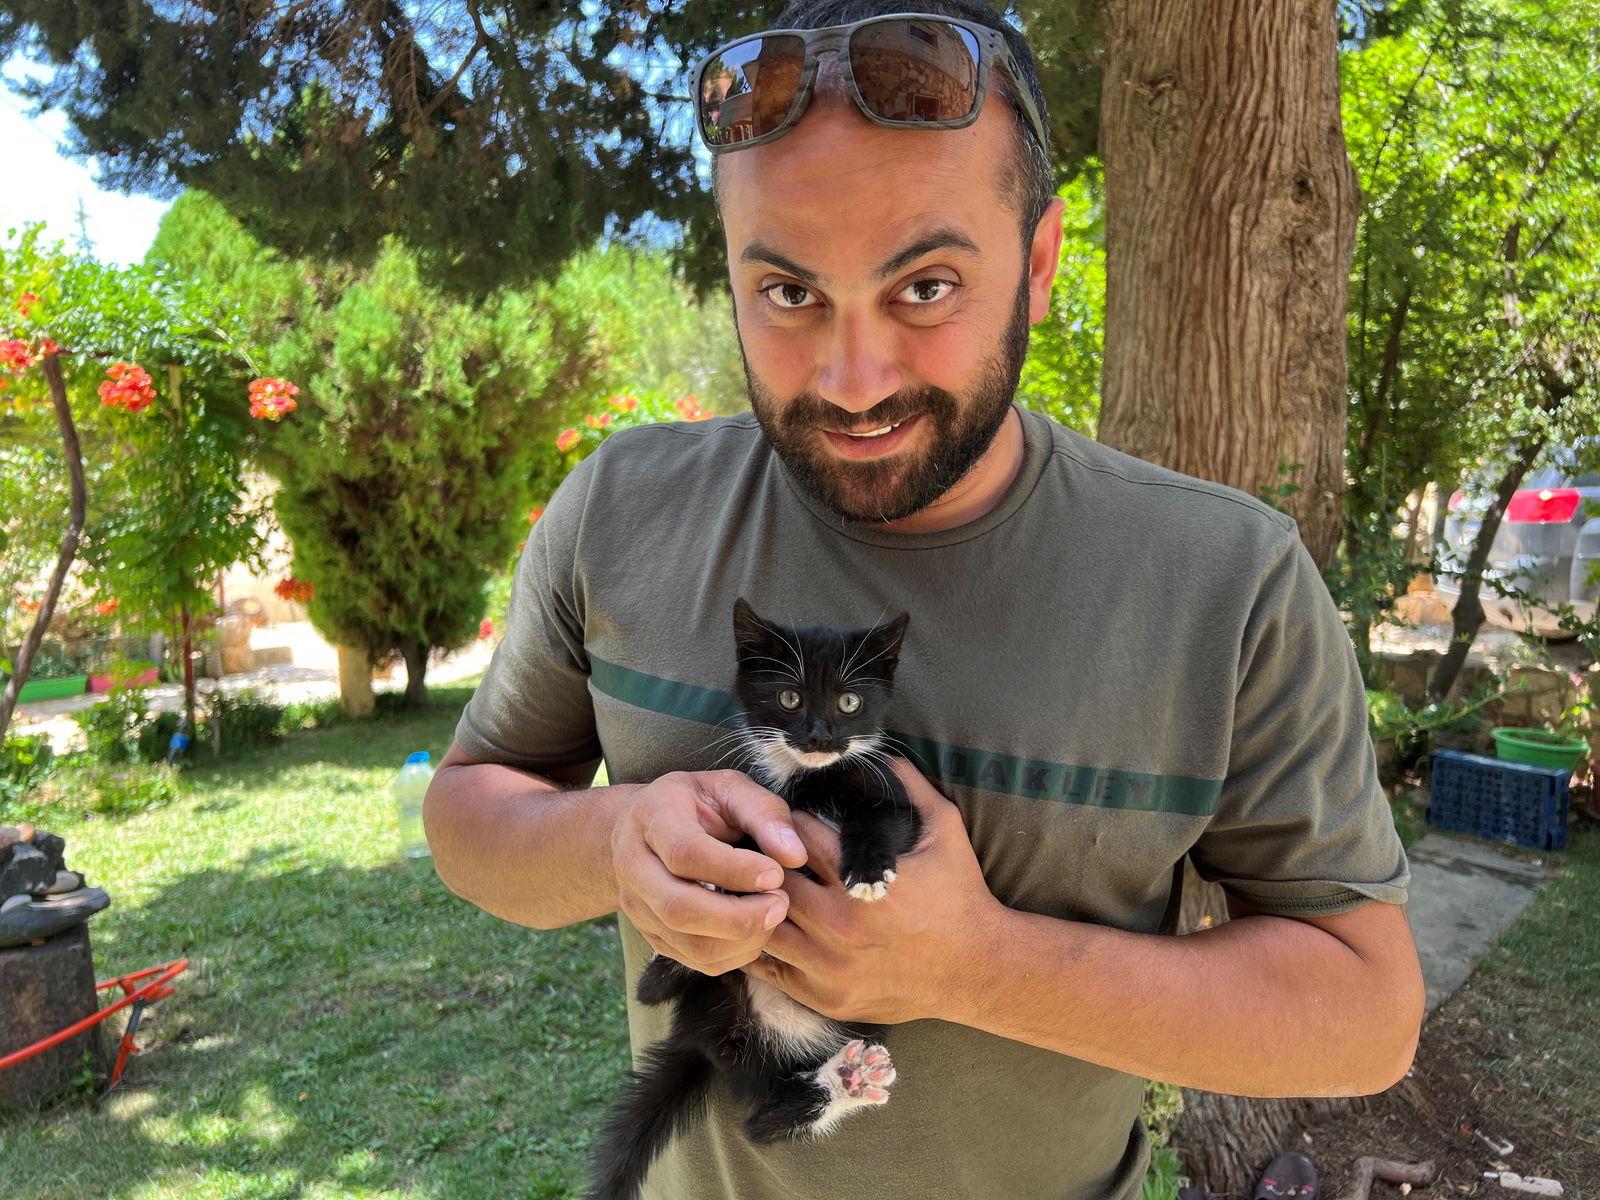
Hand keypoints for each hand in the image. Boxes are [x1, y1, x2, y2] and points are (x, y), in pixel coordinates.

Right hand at [612, 770, 808, 975]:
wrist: (646, 825)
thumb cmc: (697, 803)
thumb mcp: (730, 789)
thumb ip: (764, 813)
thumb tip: (795, 856)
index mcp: (651, 817)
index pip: (685, 853)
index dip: (734, 870)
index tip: (776, 873)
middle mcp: (633, 865)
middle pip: (679, 908)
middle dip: (739, 916)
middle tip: (781, 904)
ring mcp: (637, 905)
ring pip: (687, 942)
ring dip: (741, 939)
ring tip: (772, 915)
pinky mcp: (650, 934)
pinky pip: (694, 960)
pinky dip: (734, 955)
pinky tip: (755, 932)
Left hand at [743, 759, 1004, 1024]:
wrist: (978, 968)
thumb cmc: (961, 896)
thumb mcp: (945, 830)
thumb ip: (912, 787)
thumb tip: (884, 754)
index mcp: (860, 881)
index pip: (797, 838)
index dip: (792, 824)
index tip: (794, 824)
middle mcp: (840, 924)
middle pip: (774, 880)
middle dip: (769, 862)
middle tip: (768, 854)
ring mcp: (830, 966)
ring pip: (766, 925)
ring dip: (763, 904)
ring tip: (766, 890)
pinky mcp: (827, 997)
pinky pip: (772, 970)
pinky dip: (764, 947)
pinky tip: (772, 928)